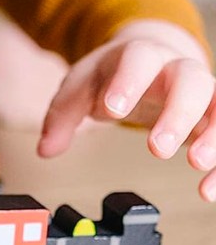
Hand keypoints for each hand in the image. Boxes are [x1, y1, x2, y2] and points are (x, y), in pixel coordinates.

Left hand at [37, 20, 215, 200]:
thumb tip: (46, 149)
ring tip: (198, 167)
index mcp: (141, 56)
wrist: (153, 57)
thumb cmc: (114, 74)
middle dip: (177, 114)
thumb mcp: (81, 86)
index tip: (113, 109)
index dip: (128, 82)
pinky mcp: (212, 117)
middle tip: (158, 148)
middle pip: (190, 81)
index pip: (138, 59)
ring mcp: (202, 92)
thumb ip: (62, 116)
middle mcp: (178, 70)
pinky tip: (209, 188)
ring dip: (215, 137)